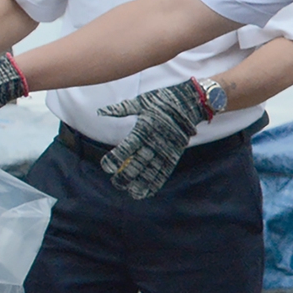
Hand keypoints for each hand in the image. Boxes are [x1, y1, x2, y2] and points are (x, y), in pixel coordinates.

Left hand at [96, 81, 213, 198]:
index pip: (127, 147)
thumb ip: (121, 109)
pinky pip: (166, 170)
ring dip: (142, 183)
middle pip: (138, 163)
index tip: (107, 167)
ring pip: (152, 170)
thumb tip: (100, 111)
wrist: (192, 102)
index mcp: (144, 128)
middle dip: (126, 175)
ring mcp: (166, 149)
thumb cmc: (164, 100)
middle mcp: (155, 141)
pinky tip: (149, 191)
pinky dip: (158, 181)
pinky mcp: (175, 153)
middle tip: (116, 183)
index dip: (116, 158)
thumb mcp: (142, 101)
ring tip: (132, 193)